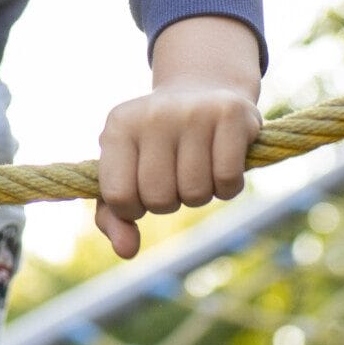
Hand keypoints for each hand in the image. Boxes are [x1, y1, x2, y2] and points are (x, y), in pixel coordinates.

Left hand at [95, 16, 261, 258]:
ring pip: (195, 194)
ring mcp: (192, 111)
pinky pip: (227, 182)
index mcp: (118, 126)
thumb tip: (127, 252)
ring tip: (199, 167)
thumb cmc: (157, 145)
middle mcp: (152, 114)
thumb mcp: (125, 172)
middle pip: (158, 199)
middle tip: (175, 175)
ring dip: (200, 194)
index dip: (134, 208)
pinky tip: (222, 164)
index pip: (119, 197)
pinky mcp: (230, 114)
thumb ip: (113, 216)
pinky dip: (228, 188)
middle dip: (169, 201)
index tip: (143, 190)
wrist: (203, 92)